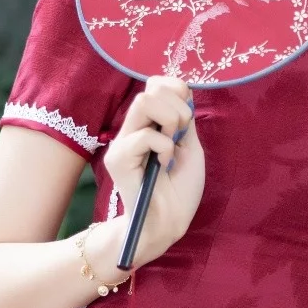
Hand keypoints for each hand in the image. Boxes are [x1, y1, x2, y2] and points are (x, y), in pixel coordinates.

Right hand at [102, 75, 204, 266]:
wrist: (167, 224)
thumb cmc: (179, 190)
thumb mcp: (189, 147)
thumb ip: (183, 120)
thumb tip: (184, 91)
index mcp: (148, 123)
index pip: (156, 83)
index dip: (177, 90)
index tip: (188, 117)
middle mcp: (131, 129)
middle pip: (151, 89)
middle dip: (178, 108)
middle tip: (181, 135)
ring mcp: (122, 143)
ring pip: (144, 101)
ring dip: (170, 121)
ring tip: (173, 146)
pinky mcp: (117, 159)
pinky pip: (145, 136)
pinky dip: (164, 147)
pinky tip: (165, 165)